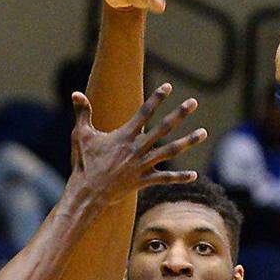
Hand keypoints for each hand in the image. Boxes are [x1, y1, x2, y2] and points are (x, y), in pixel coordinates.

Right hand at [68, 83, 205, 200]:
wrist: (88, 193)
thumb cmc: (84, 163)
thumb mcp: (81, 136)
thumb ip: (82, 113)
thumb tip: (75, 93)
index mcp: (125, 136)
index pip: (144, 113)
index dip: (156, 99)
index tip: (168, 87)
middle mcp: (137, 149)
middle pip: (163, 129)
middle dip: (179, 114)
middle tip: (193, 102)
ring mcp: (142, 165)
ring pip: (170, 151)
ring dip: (188, 142)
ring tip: (203, 132)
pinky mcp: (143, 181)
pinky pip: (165, 179)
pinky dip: (179, 178)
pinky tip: (194, 175)